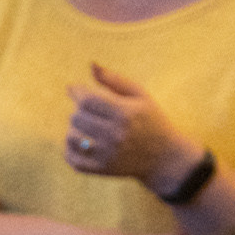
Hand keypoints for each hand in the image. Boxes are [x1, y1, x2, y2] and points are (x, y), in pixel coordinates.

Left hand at [64, 63, 202, 191]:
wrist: (164, 157)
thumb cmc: (151, 120)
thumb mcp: (140, 96)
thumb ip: (115, 80)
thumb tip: (91, 65)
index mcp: (125, 114)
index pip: (87, 101)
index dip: (76, 92)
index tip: (75, 89)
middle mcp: (115, 135)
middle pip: (76, 118)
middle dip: (78, 111)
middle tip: (88, 110)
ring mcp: (107, 154)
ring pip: (71, 138)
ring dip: (74, 129)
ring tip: (86, 126)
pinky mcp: (101, 169)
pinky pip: (72, 159)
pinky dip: (70, 150)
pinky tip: (82, 143)